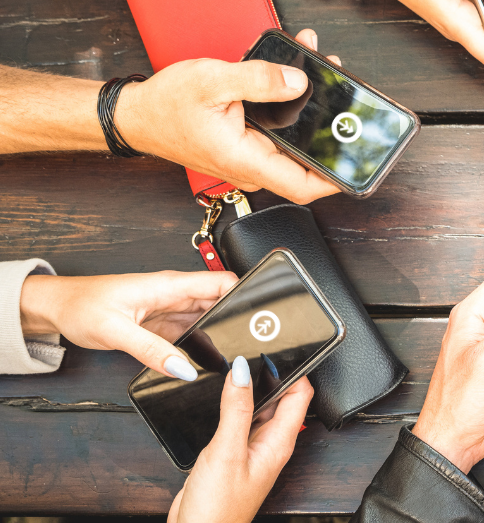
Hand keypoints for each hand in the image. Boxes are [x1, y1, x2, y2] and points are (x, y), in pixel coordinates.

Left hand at [19, 270, 236, 379]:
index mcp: (170, 284)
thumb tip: (184, 368)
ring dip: (220, 334)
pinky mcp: (165, 324)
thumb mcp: (115, 330)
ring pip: (210, 318)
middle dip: (238, 320)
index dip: (246, 295)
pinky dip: (203, 343)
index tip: (260, 317)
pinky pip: (193, 332)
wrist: (56, 308)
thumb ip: (152, 350)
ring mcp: (171, 309)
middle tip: (247, 345)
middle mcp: (175, 294)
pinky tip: (205, 359)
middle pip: (222, 302)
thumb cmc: (80, 306)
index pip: (223, 281)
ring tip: (228, 355)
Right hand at [115, 29, 340, 204]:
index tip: (358, 161)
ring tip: (321, 72)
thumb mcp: (212, 81)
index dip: (336, 177)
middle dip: (328, 128)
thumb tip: (297, 81)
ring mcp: (250, 157)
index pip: (302, 185)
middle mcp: (250, 165)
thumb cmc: (164, 105)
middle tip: (343, 96)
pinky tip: (295, 76)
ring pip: (293, 142)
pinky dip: (291, 105)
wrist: (136, 114)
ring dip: (311, 110)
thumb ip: (258, 79)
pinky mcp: (247, 144)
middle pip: (305, 159)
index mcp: (244, 159)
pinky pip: (279, 132)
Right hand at [169, 357, 312, 522]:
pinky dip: (234, 406)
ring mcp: (252, 448)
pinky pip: (241, 421)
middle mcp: (270, 443)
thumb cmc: (218, 507)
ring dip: (251, 389)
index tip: (281, 346)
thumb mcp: (227, 451)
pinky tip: (220, 398)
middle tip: (254, 349)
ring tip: (235, 368)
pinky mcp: (234, 453)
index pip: (300, 395)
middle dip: (270, 373)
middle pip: (281, 398)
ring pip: (259, 408)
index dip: (295, 368)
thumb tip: (243, 371)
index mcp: (279, 442)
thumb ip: (236, 410)